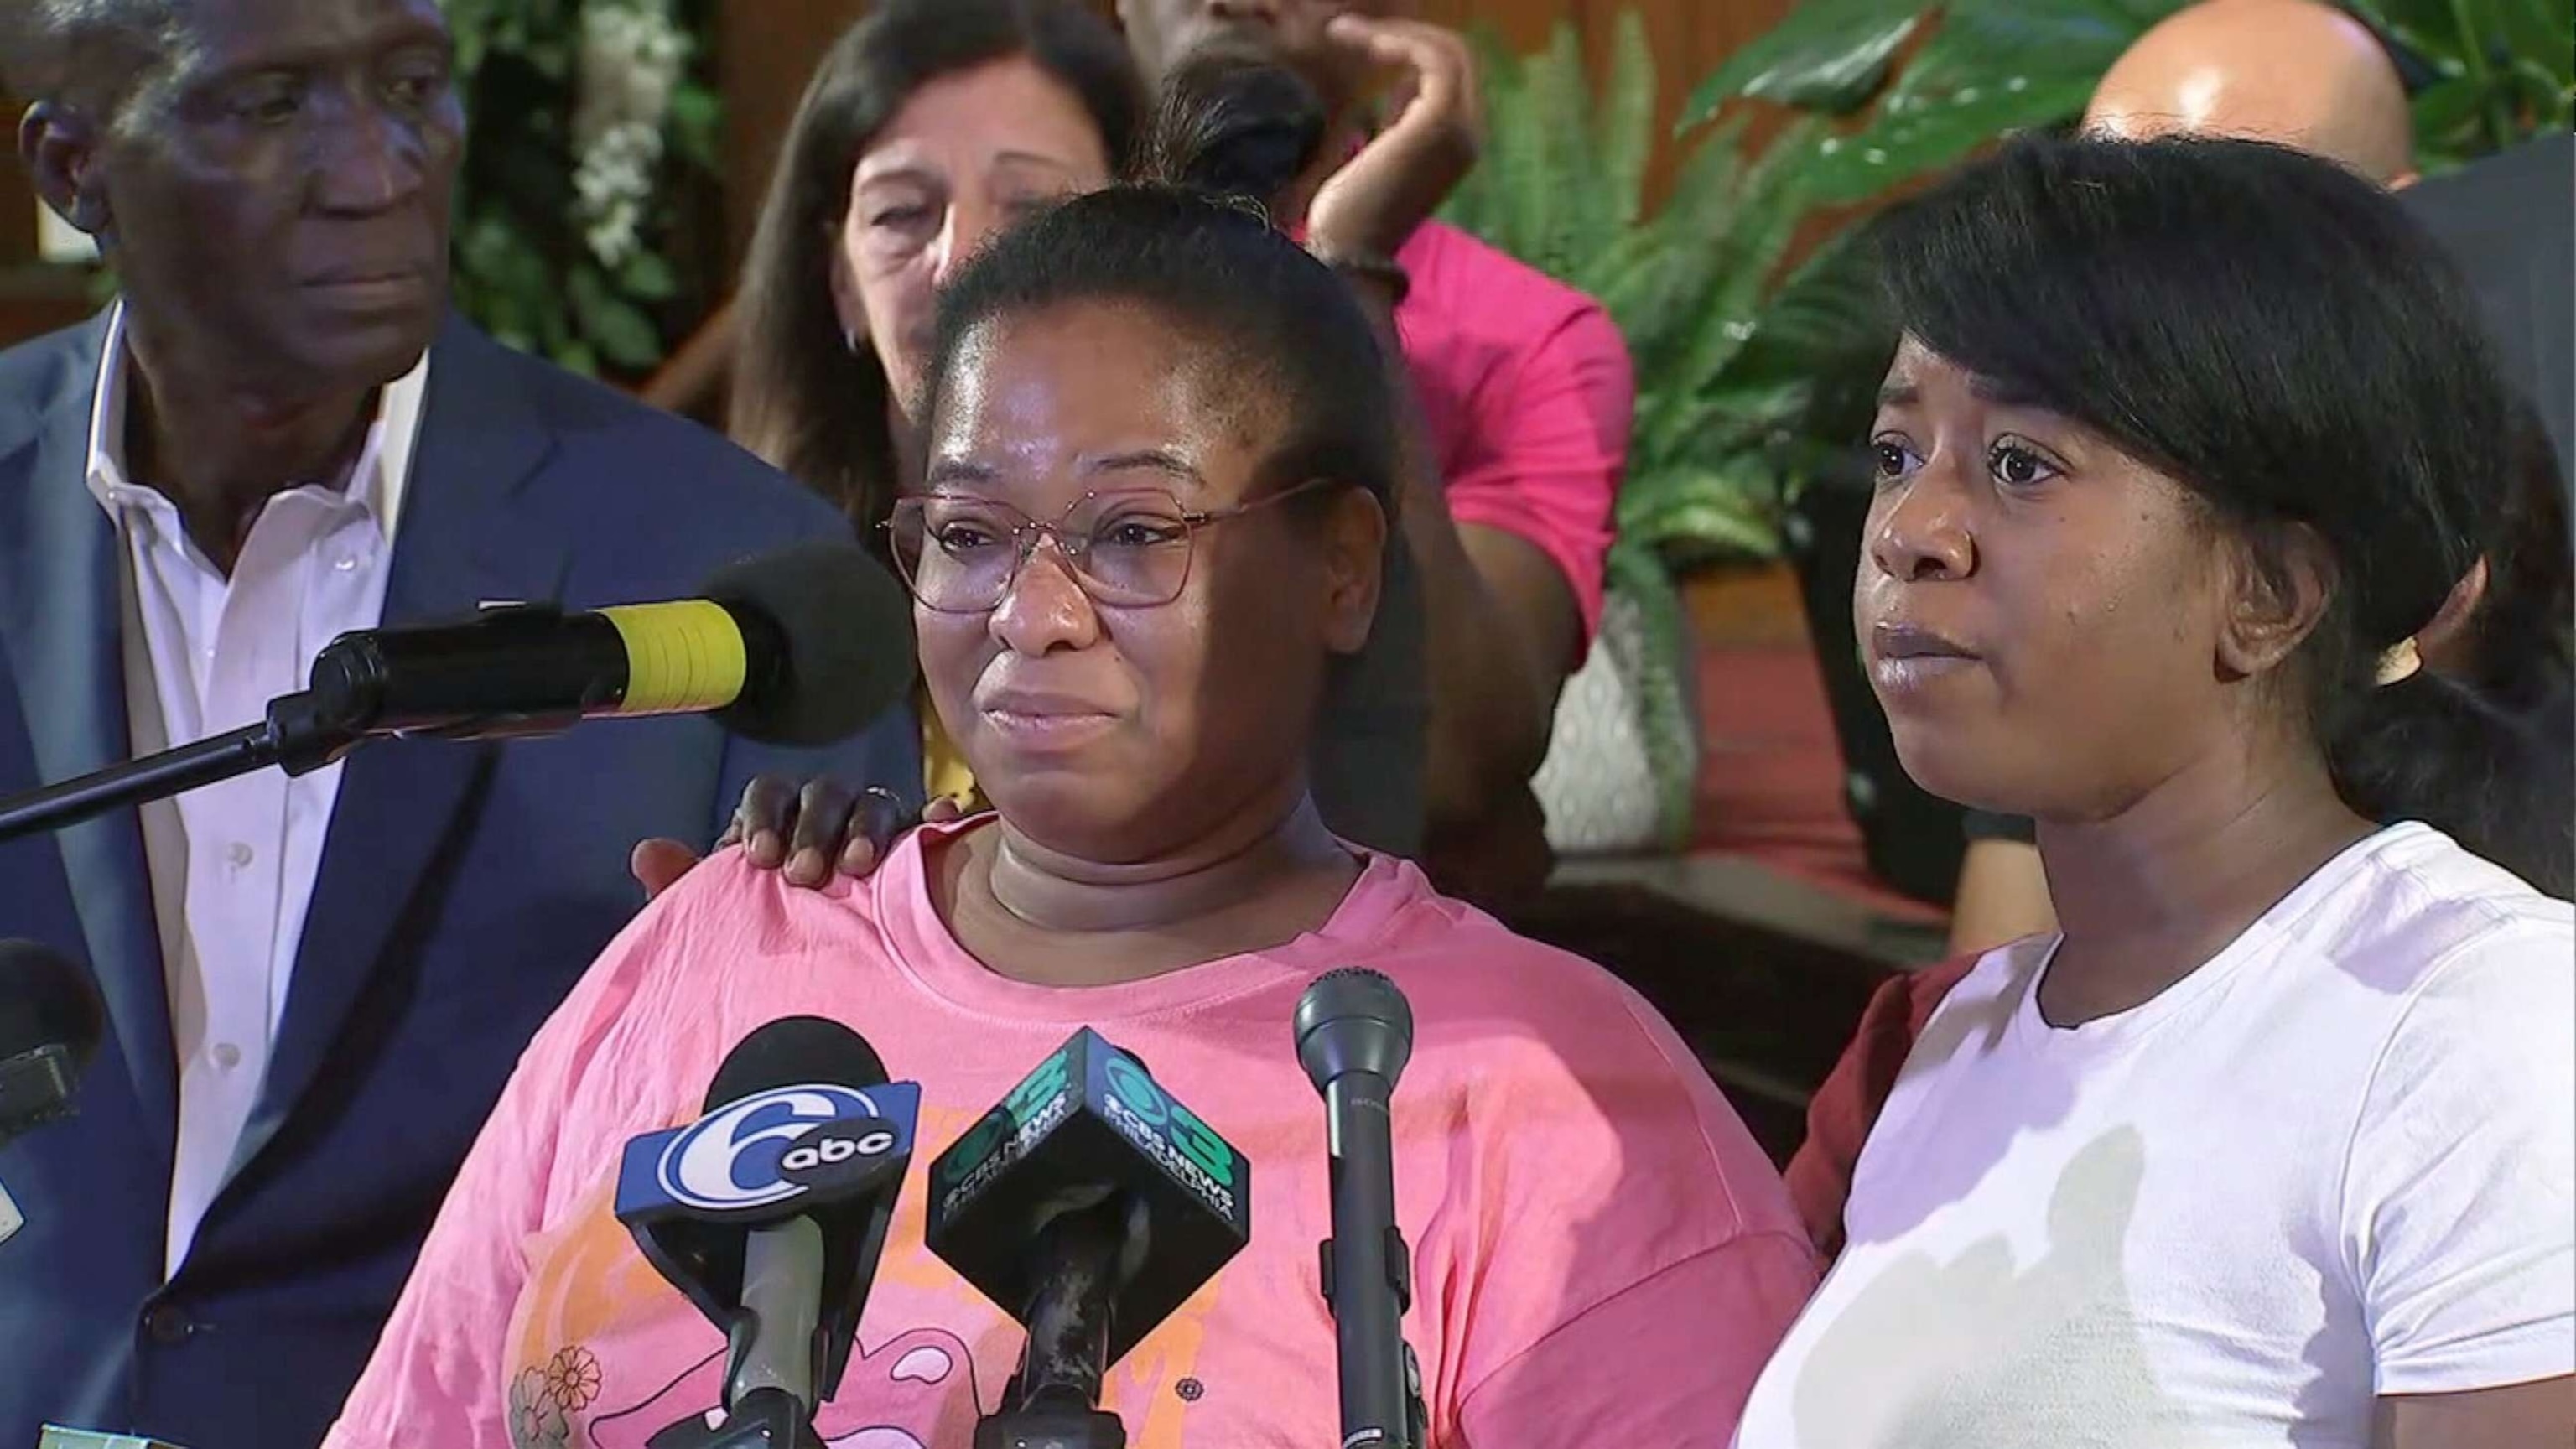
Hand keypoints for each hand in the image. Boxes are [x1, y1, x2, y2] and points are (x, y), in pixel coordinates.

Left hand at [630, 777, 965, 900]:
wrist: (821, 969)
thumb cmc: (767, 929)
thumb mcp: (722, 914)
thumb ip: (686, 887)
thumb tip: (647, 854)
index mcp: (778, 820)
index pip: (768, 794)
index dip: (764, 819)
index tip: (760, 859)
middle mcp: (827, 815)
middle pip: (824, 794)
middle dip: (814, 829)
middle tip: (806, 876)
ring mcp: (876, 828)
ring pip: (875, 804)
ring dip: (868, 829)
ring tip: (861, 869)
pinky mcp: (918, 850)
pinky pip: (930, 825)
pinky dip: (936, 818)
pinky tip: (943, 820)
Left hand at [1303, 13, 1482, 264]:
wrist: (1347, 256)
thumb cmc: (1350, 216)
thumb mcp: (1378, 156)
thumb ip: (1398, 121)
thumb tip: (1399, 84)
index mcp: (1458, 143)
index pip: (1450, 74)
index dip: (1409, 47)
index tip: (1359, 42)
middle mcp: (1470, 135)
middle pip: (1456, 55)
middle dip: (1403, 32)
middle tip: (1348, 30)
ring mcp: (1461, 130)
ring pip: (1447, 51)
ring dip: (1394, 32)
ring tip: (1342, 31)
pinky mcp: (1440, 124)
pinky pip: (1432, 59)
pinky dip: (1395, 41)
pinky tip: (1356, 41)